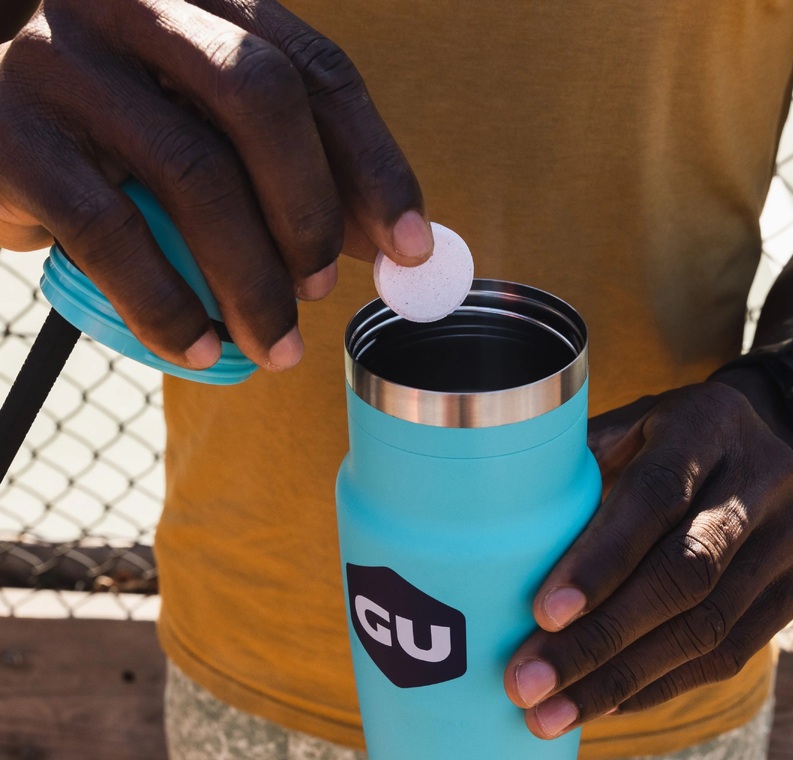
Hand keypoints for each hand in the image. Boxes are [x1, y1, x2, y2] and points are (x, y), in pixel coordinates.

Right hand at [0, 0, 430, 370]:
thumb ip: (293, 175)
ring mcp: (64, 61)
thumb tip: (390, 245)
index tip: (411, 248)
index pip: (316, 70)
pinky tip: (198, 351)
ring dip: (251, 281)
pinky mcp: (9, 133)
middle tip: (323, 292)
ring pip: (195, 173)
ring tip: (274, 346)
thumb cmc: (122, 145)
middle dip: (310, 212)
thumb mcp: (214, 139)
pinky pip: (110, 233)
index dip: (376, 163)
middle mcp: (135, 8)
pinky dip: (167, 306)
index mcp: (205, 5)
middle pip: (261, 98)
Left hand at [504, 375, 792, 737]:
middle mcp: (760, 481)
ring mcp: (787, 540)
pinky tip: (603, 704)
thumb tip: (499, 528)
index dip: (601, 559)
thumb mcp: (622, 426)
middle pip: (684, 574)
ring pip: (707, 627)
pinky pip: (728, 653)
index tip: (542, 613)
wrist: (761, 440)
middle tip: (528, 683)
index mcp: (707, 425)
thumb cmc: (660, 438)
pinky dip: (658, 685)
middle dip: (600, 638)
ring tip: (551, 715)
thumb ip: (575, 466)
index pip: (655, 497)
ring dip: (621, 679)